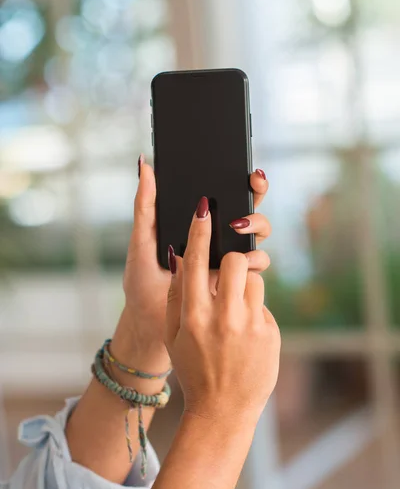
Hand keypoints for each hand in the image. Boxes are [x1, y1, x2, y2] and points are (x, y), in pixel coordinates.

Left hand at [114, 156, 271, 370]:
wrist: (150, 325)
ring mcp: (228, 258)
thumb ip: (146, 204)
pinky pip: (256, 264)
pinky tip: (244, 258)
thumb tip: (144, 163)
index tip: (244, 168)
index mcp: (196, 225)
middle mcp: (217, 237)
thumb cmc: (142, 282)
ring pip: (256, 233)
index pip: (222, 194)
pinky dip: (255, 257)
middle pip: (246, 207)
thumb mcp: (142, 240)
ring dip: (256, 224)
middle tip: (253, 183)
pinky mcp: (235, 282)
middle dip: (256, 192)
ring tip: (239, 226)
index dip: (237, 177)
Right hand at [166, 197, 280, 423]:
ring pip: (253, 278)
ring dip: (244, 285)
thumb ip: (176, 295)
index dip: (199, 231)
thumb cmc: (194, 368)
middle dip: (232, 259)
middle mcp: (222, 317)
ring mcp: (249, 325)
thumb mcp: (173, 335)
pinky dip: (254, 309)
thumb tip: (181, 256)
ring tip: (235, 309)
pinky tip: (246, 333)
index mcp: (193, 315)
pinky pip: (263, 303)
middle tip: (227, 272)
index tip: (204, 208)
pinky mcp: (270, 333)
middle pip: (234, 261)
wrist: (223, 410)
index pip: (196, 261)